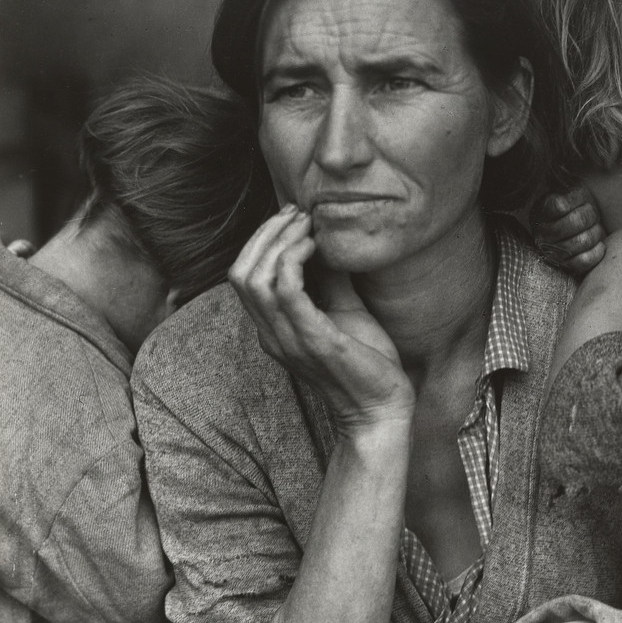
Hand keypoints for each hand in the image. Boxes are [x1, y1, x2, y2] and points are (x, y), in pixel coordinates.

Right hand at [229, 205, 414, 430]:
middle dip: (265, 233)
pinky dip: (294, 259)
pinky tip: (316, 246)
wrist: (382, 408)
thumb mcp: (343, 311)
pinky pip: (285, 290)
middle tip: (297, 214)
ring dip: (279, 241)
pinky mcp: (312, 340)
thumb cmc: (365, 363)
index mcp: (273, 329)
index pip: (242, 276)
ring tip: (307, 224)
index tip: (292, 217)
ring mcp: (287, 339)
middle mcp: (271, 335)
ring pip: (254, 278)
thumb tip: (328, 241)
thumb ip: (329, 279)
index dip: (261, 240)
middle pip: (240, 272)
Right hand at [530, 187, 605, 274]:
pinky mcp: (566, 266)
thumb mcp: (569, 192)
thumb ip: (569, 194)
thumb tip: (564, 206)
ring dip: (596, 231)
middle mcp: (542, 235)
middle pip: (577, 221)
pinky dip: (598, 250)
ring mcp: (552, 253)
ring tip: (595, 227)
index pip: (560, 205)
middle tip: (592, 214)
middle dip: (591, 215)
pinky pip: (586, 260)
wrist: (572, 228)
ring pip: (583, 240)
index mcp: (541, 213)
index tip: (581, 200)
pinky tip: (598, 243)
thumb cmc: (573, 208)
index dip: (577, 200)